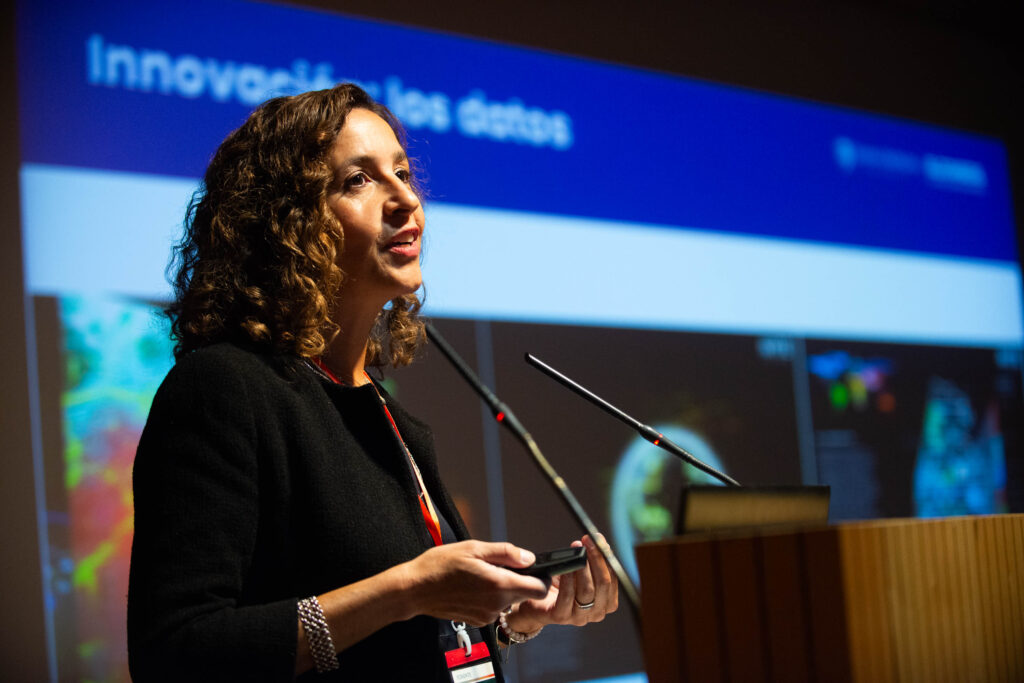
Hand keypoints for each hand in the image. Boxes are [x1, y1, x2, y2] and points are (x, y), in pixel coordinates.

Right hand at [402, 540, 549, 626]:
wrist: (415, 589)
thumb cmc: (440, 565)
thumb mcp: (474, 548)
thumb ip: (505, 553)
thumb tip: (529, 557)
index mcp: (498, 584)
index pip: (538, 588)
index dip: (542, 577)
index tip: (535, 568)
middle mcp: (495, 604)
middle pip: (524, 594)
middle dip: (520, 579)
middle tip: (500, 565)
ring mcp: (486, 615)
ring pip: (508, 600)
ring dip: (502, 588)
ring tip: (480, 574)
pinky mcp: (477, 621)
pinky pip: (494, 608)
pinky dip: (490, 597)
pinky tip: (472, 586)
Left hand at [506, 535, 618, 632]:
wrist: (536, 601)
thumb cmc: (561, 584)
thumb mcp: (580, 572)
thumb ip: (591, 559)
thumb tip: (598, 540)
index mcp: (606, 602)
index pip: (613, 578)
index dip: (607, 557)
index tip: (598, 539)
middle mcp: (596, 612)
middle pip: (603, 584)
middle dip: (596, 559)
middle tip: (587, 542)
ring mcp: (579, 617)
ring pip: (588, 590)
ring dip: (583, 568)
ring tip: (577, 551)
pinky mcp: (561, 617)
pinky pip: (567, 597)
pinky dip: (568, 580)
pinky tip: (566, 568)